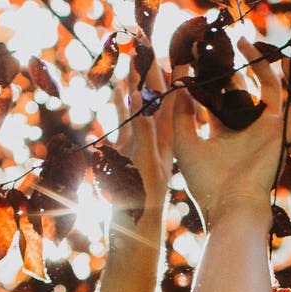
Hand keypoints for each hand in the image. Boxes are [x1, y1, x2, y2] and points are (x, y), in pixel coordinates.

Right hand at [109, 54, 172, 228]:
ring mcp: (136, 154)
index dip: (172, 84)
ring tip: (128, 66)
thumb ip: (144, 144)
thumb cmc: (141, 213)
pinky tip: (114, 94)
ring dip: (132, 92)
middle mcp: (153, 149)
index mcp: (164, 149)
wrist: (132, 239)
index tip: (176, 58)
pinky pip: (121, 132)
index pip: (170, 109)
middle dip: (149, 80)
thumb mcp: (145, 174)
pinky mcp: (123, 162)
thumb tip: (146, 116)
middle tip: (147, 52)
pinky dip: (119, 113)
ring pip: (135, 116)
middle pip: (152, 107)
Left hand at [170, 46, 290, 229]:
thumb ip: (181, 115)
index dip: (213, 76)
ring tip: (249, 44)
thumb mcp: (185, 144)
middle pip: (246, 88)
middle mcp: (248, 129)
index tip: (202, 55)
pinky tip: (285, 63)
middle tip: (224, 42)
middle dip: (236, 65)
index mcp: (226, 132)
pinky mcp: (283, 133)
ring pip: (273, 89)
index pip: (222, 96)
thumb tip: (179, 85)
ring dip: (264, 65)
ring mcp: (268, 130)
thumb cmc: (206, 183)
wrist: (230, 206)